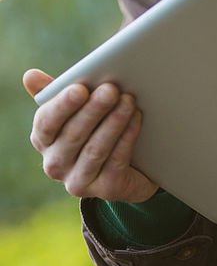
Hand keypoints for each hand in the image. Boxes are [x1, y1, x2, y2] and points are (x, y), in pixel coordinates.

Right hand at [23, 68, 155, 201]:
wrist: (132, 166)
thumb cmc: (97, 127)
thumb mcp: (78, 108)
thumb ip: (56, 91)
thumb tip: (30, 75)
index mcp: (43, 140)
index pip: (46, 123)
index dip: (63, 106)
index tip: (80, 88)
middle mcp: (55, 164)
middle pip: (73, 135)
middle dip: (94, 110)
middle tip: (111, 89)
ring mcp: (78, 181)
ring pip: (95, 149)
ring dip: (113, 122)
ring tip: (128, 101)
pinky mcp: (105, 190)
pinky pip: (116, 162)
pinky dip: (127, 138)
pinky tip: (136, 119)